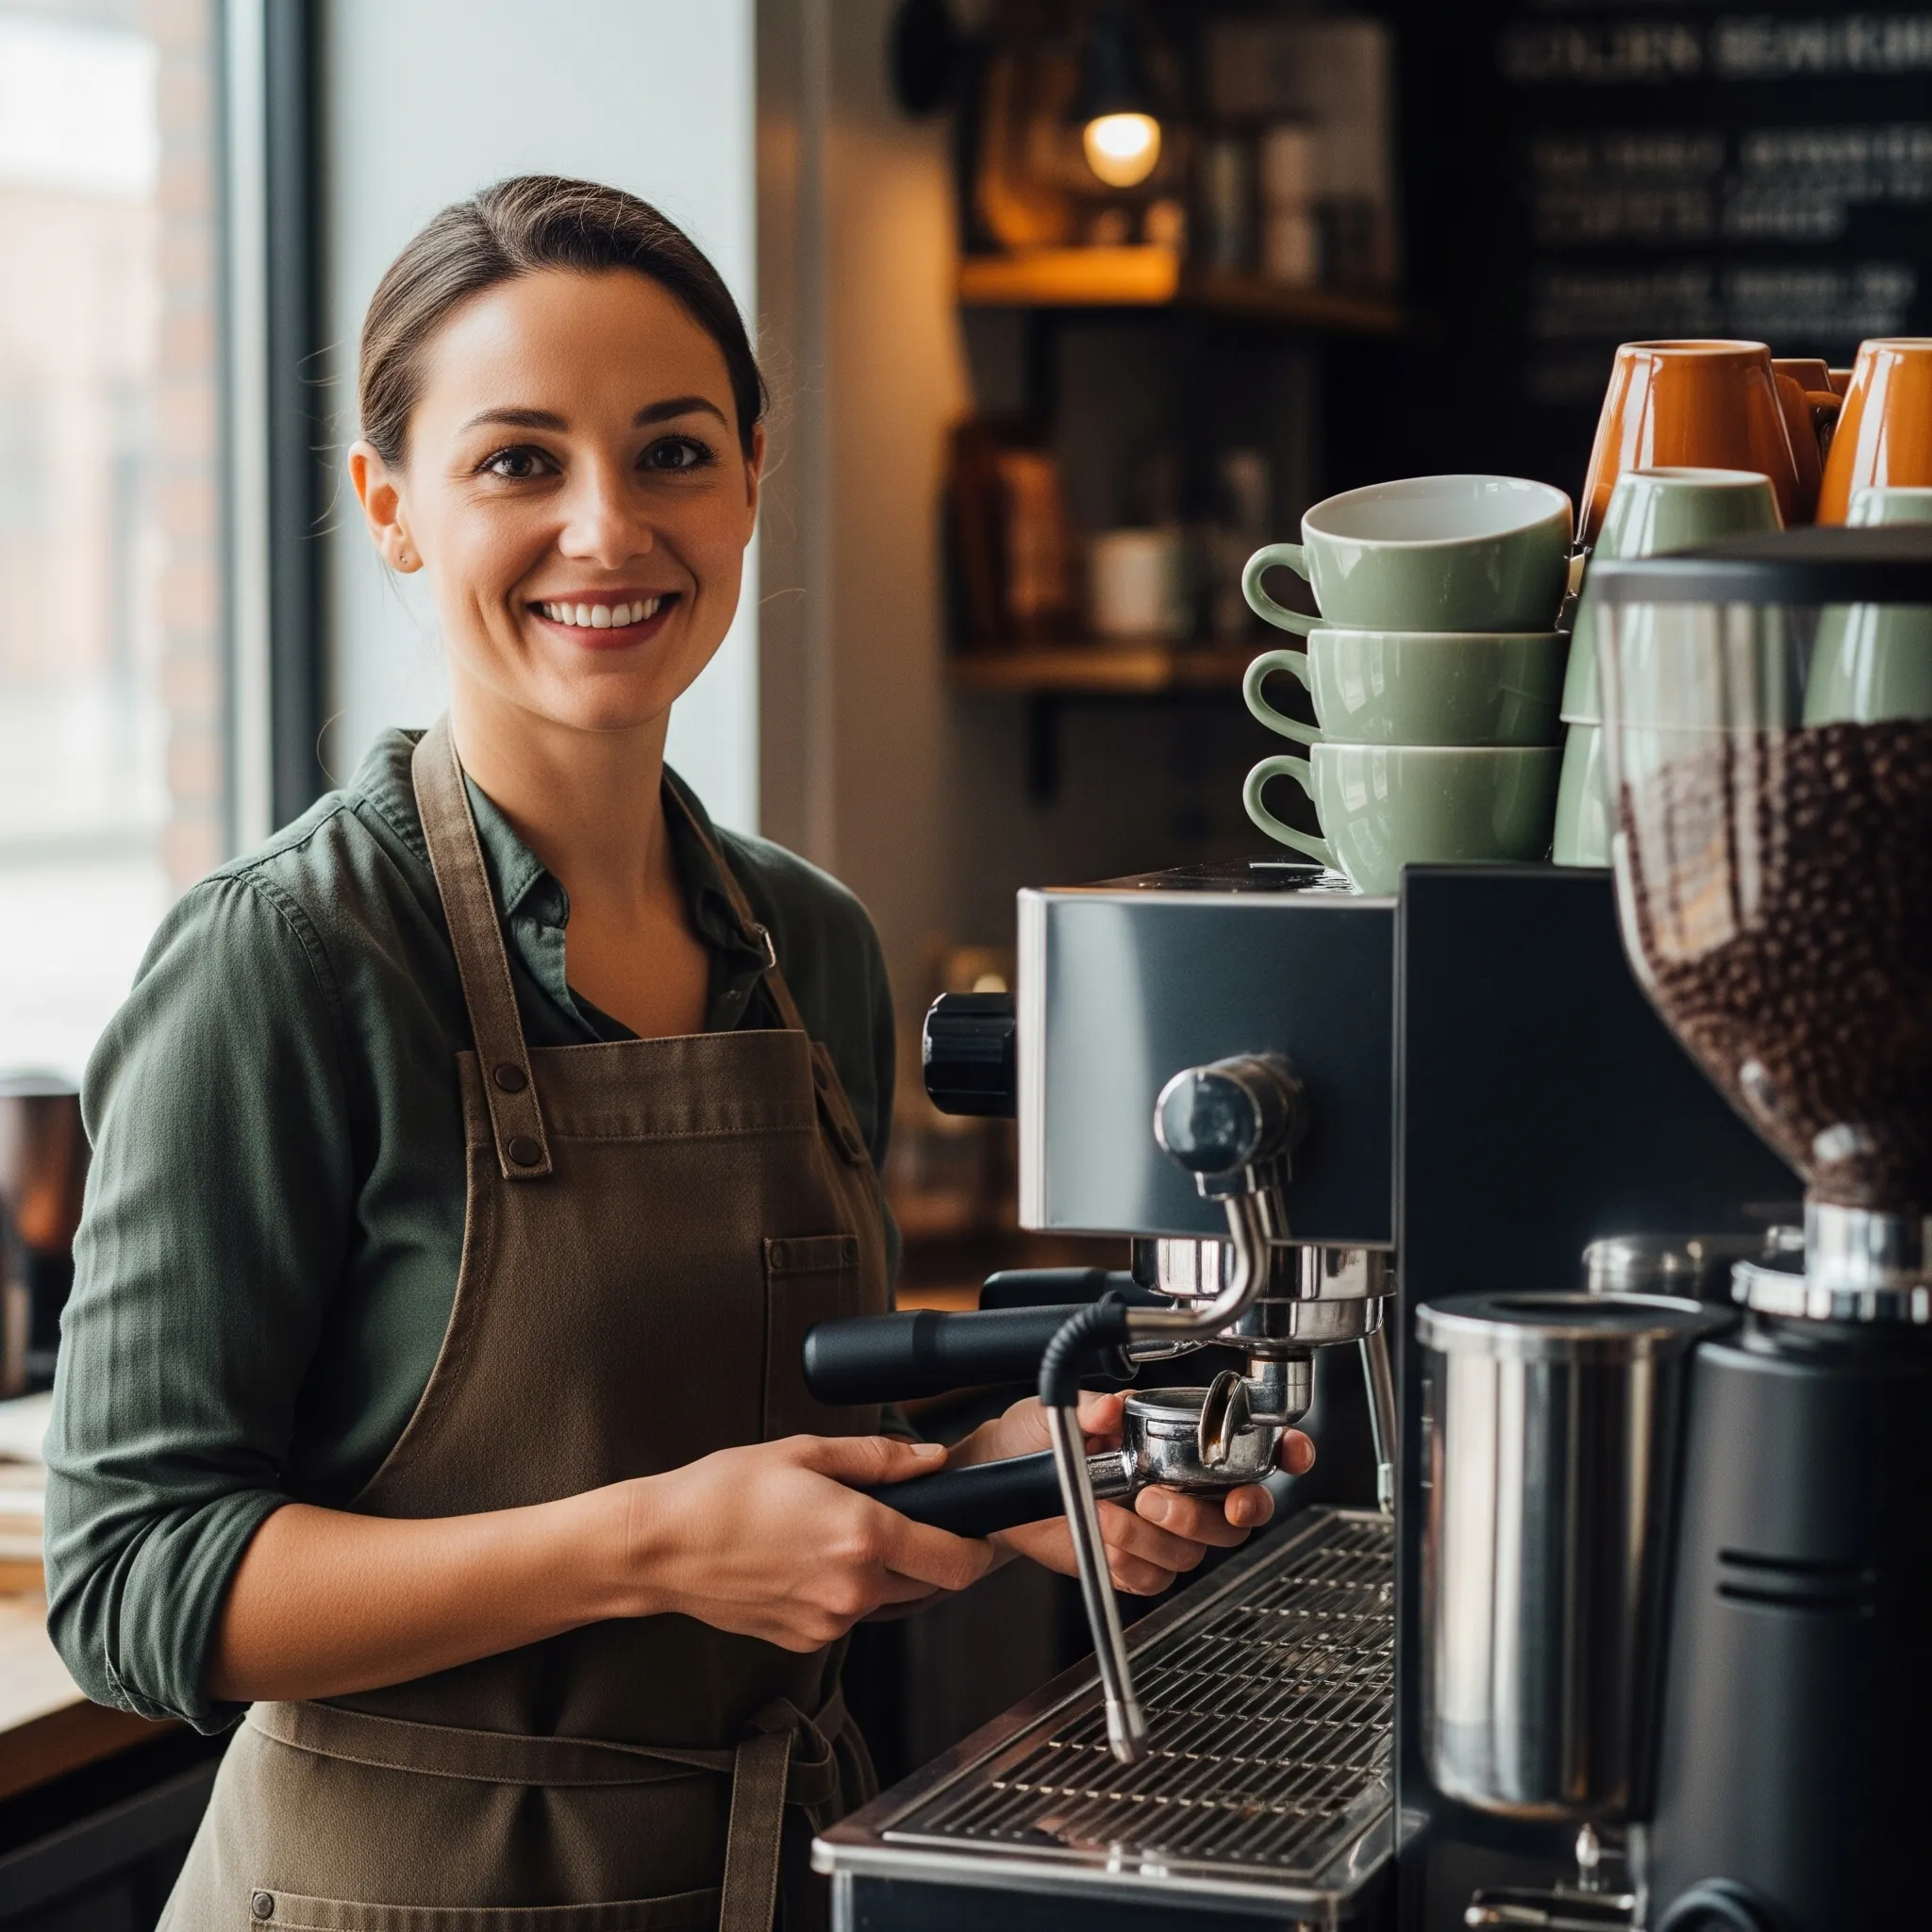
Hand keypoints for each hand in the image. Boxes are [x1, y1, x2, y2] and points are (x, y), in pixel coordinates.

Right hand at [620, 1435, 994, 1649]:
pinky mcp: (805, 1641)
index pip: (957, 1561)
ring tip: (845, 1534)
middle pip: (931, 1585)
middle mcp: (853, 1589)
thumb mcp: (804, 1453)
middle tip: (905, 1519)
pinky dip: (850, 1592)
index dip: (977, 1546)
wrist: (660, 1549)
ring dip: (889, 1574)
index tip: (974, 1528)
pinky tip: (814, 1559)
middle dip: (930, 1554)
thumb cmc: (722, 1493)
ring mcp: (829, 1622)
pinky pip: (851, 1617)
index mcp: (862, 1536)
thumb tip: (931, 1460)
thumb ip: (879, 1458)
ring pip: (891, 1602)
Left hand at [949, 1392, 1315, 1596]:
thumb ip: (1092, 1409)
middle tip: (1165, 1500)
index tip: (1292, 1452)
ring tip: (1112, 1512)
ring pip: (1197, 1552)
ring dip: (1157, 1537)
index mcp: (1183, 1437)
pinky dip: (1130, 1563)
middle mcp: (1184, 1485)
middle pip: (1240, 1514)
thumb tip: (1110, 1408)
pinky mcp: (1135, 1564)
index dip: (1286, 1451)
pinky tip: (1104, 1537)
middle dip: (1220, 1513)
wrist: (1003, 1473)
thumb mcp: (1063, 1407)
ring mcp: (1163, 1529)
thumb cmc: (1040, 1431)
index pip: (1255, 1446)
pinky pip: (1155, 1580)